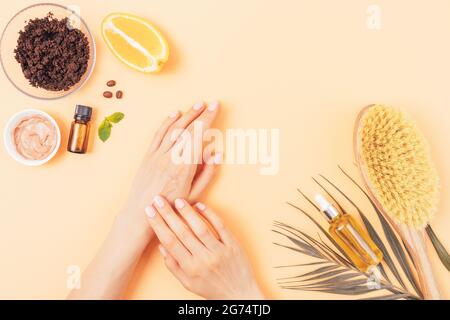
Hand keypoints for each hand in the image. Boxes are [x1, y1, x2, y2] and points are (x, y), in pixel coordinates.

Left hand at [118, 102, 220, 241]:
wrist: (141, 213)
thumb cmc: (171, 207)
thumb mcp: (194, 194)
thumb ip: (207, 173)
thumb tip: (216, 153)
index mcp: (184, 167)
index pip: (198, 136)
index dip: (208, 119)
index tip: (215, 108)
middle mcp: (170, 157)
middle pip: (187, 129)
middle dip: (200, 114)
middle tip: (210, 103)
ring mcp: (157, 155)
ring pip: (173, 128)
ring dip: (186, 114)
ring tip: (197, 104)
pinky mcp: (148, 156)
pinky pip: (158, 134)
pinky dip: (167, 122)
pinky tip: (175, 114)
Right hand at [145, 196, 264, 299]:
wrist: (240, 295)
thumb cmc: (212, 288)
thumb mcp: (188, 283)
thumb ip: (173, 265)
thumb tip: (161, 246)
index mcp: (190, 268)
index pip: (170, 242)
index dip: (158, 225)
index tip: (149, 212)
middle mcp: (204, 259)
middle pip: (182, 232)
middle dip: (167, 214)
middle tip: (158, 199)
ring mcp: (219, 251)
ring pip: (200, 228)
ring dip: (187, 212)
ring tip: (177, 200)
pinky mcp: (233, 245)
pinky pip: (220, 226)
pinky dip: (210, 214)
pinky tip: (199, 205)